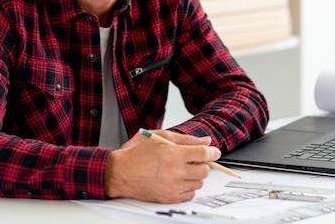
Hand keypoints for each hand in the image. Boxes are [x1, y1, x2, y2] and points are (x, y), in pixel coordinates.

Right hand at [105, 130, 220, 202]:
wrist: (120, 173)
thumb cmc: (137, 153)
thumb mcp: (161, 137)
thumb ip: (185, 139)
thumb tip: (205, 141)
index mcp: (172, 154)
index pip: (203, 154)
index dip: (212, 152)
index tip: (214, 152)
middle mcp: (174, 171)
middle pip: (204, 170)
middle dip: (203, 163)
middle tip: (195, 160)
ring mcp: (172, 186)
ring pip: (198, 183)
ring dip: (195, 175)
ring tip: (183, 169)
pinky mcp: (169, 197)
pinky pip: (190, 194)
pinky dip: (188, 187)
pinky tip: (179, 179)